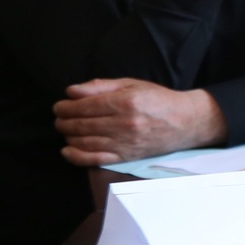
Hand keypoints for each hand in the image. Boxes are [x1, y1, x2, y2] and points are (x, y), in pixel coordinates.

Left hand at [54, 79, 227, 164]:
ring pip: (84, 142)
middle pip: (81, 125)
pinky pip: (95, 159)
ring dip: (68, 136)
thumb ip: (101, 86)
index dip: (65, 107)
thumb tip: (71, 91)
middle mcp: (124, 124)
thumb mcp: (132, 84)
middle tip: (59, 118)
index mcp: (125, 102)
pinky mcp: (126, 156)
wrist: (186, 121)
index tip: (59, 106)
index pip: (84, 106)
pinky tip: (67, 150)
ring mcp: (125, 142)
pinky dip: (76, 156)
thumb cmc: (158, 100)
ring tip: (66, 130)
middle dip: (63, 121)